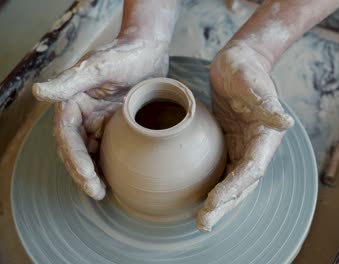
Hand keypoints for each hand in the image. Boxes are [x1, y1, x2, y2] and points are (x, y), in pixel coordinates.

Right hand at [33, 38, 168, 198]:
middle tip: (96, 192)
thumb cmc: (125, 54)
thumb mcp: (100, 66)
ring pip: (90, 152)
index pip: (68, 136)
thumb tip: (40, 92)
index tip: (88, 176)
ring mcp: (99, 120)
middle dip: (83, 173)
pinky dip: (108, 163)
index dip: (75, 158)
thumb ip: (71, 80)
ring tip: (103, 192)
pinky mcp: (116, 124)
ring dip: (94, 173)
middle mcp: (83, 113)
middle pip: (76, 150)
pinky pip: (107, 148)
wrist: (149, 50)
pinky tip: (116, 178)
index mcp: (73, 101)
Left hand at [197, 43, 293, 230]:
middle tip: (204, 223)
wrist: (239, 62)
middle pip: (242, 183)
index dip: (234, 188)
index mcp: (266, 136)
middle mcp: (256, 147)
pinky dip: (216, 186)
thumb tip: (285, 123)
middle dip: (225, 205)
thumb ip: (267, 103)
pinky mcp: (231, 144)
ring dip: (220, 202)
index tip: (214, 203)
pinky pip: (224, 170)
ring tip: (203, 221)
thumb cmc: (245, 69)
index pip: (251, 169)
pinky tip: (202, 198)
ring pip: (233, 181)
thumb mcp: (252, 82)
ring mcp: (244, 148)